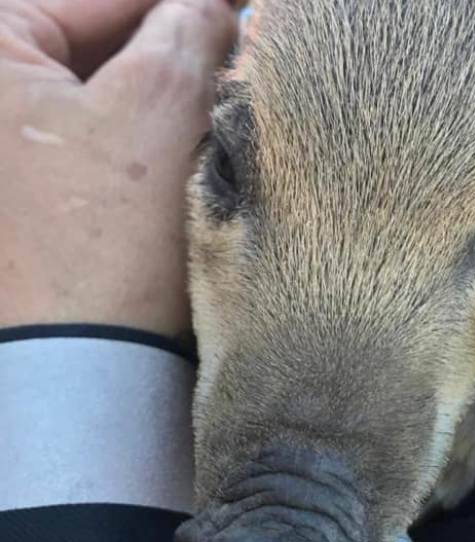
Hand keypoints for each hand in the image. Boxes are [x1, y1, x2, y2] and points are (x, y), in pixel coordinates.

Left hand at [0, 0, 236, 337]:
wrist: (88, 359)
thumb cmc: (105, 236)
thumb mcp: (159, 108)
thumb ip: (190, 30)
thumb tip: (214, 5)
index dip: (182, 0)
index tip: (237, 5)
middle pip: (103, 41)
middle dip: (176, 44)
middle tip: (238, 50)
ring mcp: (13, 146)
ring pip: (110, 89)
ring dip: (170, 92)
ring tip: (222, 102)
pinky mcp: (40, 187)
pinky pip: (106, 135)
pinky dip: (152, 132)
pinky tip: (190, 145)